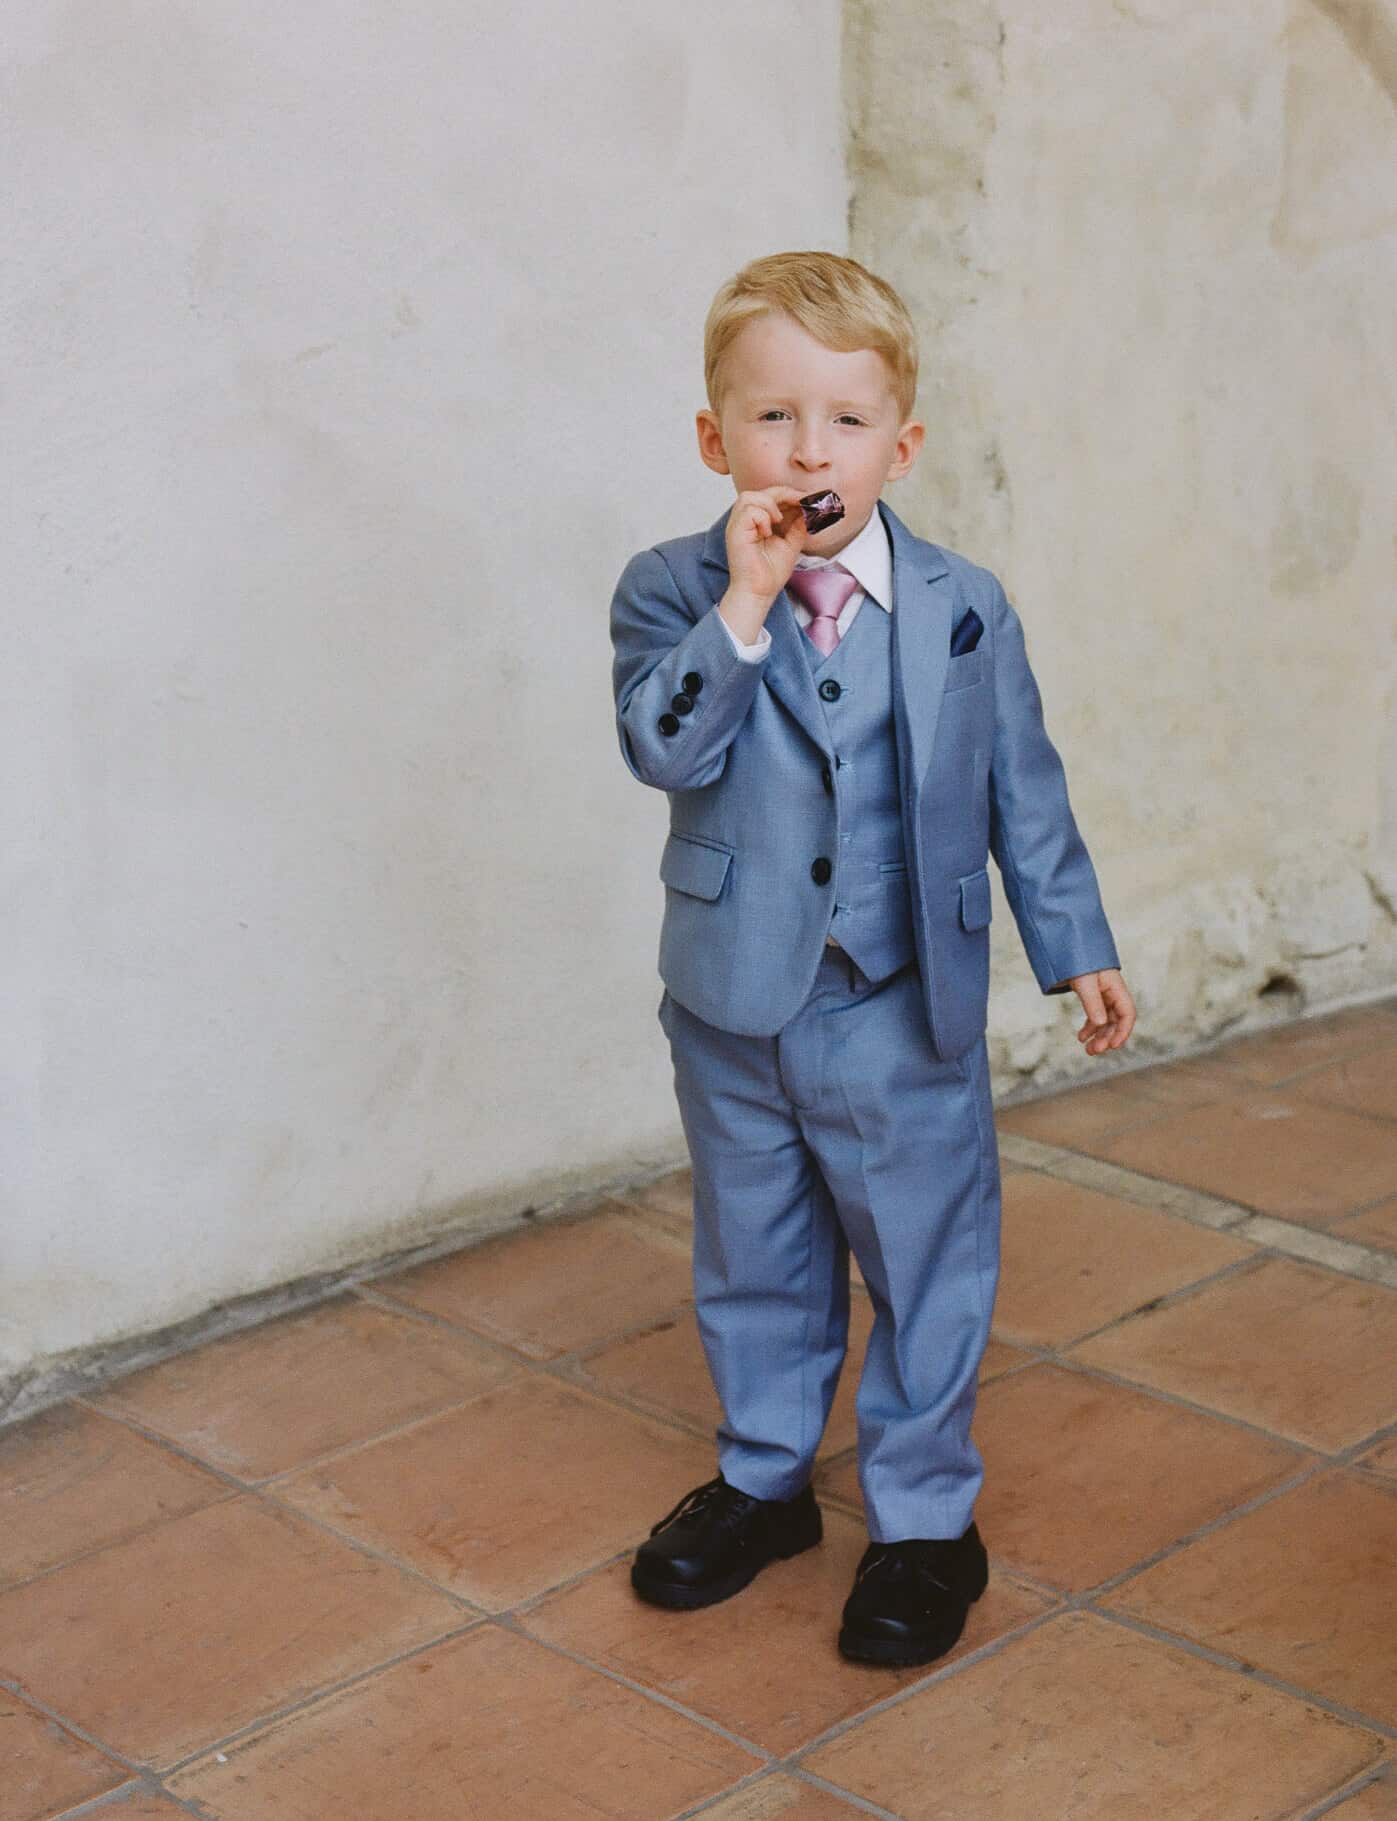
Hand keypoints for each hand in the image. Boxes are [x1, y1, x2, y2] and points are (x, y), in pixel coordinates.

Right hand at [723, 487, 810, 607]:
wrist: (760, 592)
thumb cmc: (769, 574)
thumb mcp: (791, 544)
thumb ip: (797, 527)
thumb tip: (807, 511)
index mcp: (755, 522)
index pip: (768, 496)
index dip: (788, 494)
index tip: (805, 499)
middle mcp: (744, 521)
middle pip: (759, 491)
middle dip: (783, 493)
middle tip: (800, 502)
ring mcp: (737, 526)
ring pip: (749, 496)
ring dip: (769, 504)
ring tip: (778, 520)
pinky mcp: (735, 532)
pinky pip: (748, 510)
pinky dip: (762, 517)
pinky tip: (767, 532)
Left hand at [1068, 968, 1135, 1054]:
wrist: (1067, 946)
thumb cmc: (1078, 960)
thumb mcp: (1084, 982)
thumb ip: (1092, 1002)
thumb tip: (1100, 1024)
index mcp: (1116, 987)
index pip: (1127, 1013)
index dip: (1123, 1031)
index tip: (1113, 1046)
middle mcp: (1112, 993)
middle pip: (1116, 1021)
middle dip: (1107, 1037)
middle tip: (1094, 1051)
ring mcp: (1103, 996)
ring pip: (1106, 1021)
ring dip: (1099, 1036)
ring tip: (1088, 1049)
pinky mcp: (1093, 997)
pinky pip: (1095, 1016)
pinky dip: (1090, 1028)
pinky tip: (1082, 1037)